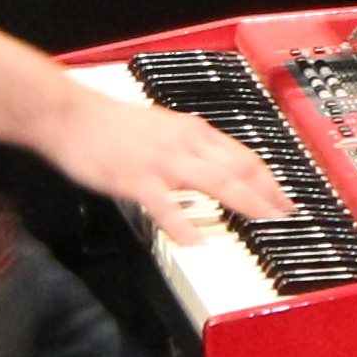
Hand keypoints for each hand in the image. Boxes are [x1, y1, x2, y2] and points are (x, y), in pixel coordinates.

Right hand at [37, 77, 296, 222]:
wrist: (70, 114)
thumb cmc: (109, 123)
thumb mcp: (161, 126)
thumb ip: (189, 144)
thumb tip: (213, 162)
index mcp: (191, 131)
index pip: (243, 155)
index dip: (269, 178)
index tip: (284, 197)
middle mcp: (183, 142)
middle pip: (239, 169)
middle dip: (268, 193)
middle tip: (286, 215)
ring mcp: (161, 161)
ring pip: (216, 181)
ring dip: (245, 202)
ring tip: (263, 221)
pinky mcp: (135, 178)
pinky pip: (165, 205)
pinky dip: (183, 224)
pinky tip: (196, 242)